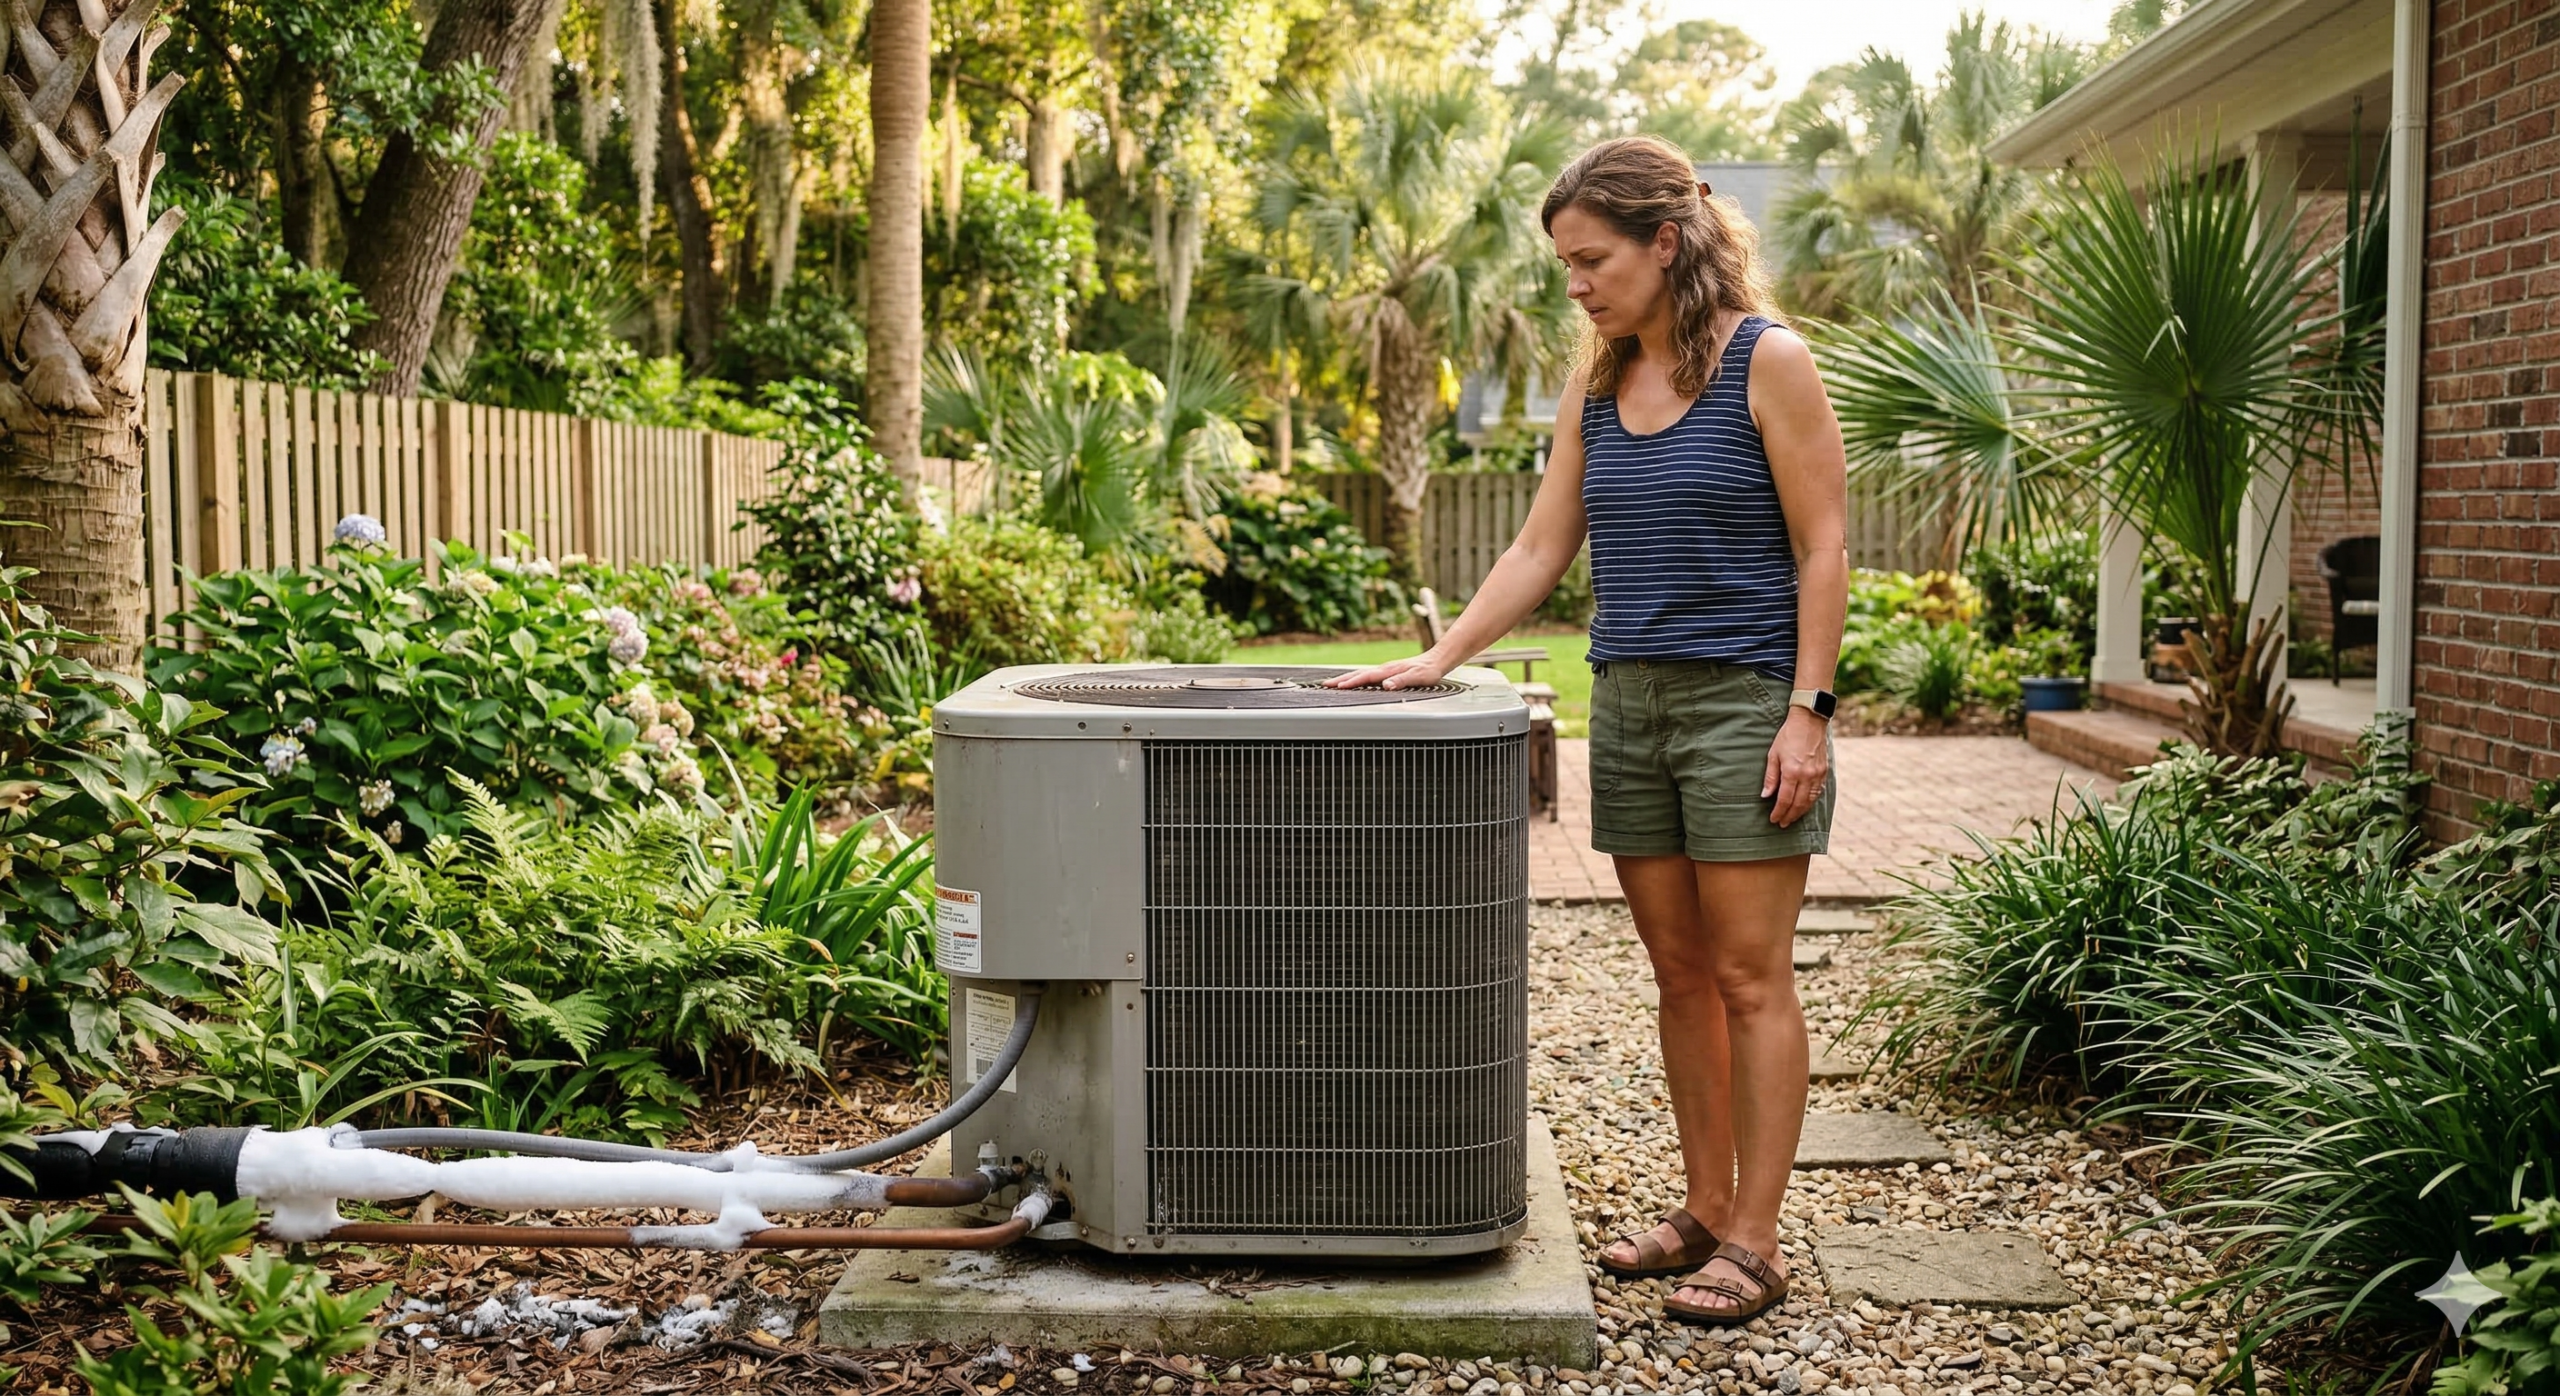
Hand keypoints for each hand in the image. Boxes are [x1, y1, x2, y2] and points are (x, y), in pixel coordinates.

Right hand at [1325, 653, 1452, 689]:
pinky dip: (1356, 678)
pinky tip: (1353, 682)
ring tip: (1334, 684)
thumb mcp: (1418, 678)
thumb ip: (1402, 681)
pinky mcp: (1388, 672)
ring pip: (1361, 674)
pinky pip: (1367, 675)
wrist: (1437, 660)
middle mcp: (1384, 669)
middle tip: (1325, 685)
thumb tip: (1386, 685)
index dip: (1351, 683)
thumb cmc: (1429, 671)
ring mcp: (1385, 670)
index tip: (1338, 687)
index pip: (1366, 677)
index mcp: (1389, 671)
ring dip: (1346, 679)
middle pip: (1358, 674)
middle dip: (1341, 680)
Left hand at [1762, 707, 1829, 826]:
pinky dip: (1810, 802)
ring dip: (1801, 812)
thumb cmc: (1788, 736)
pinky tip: (1804, 805)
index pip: (1785, 799)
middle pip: (1798, 804)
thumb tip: (1766, 795)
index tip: (1774, 819)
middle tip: (1782, 824)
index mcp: (1792, 772)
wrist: (1809, 721)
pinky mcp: (1824, 771)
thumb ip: (1771, 777)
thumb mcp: (1773, 754)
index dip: (1779, 812)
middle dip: (1790, 816)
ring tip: (1792, 818)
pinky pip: (1817, 792)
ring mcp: (1818, 774)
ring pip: (1810, 800)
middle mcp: (1807, 775)